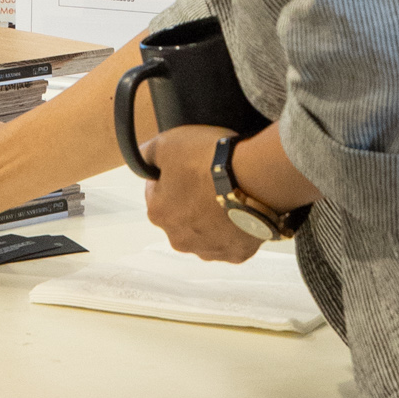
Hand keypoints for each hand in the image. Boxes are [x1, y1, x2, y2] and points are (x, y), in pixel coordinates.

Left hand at [142, 123, 263, 264]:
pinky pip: (232, 241)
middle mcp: (179, 238)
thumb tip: (143, 159)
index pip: (155, 192)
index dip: (169, 175)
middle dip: (190, 200)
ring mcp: (209, 249)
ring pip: (205, 232)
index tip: (186, 166)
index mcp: (158, 213)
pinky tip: (243, 209)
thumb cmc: (210, 161)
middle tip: (209, 178)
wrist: (256, 177)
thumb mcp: (168, 143)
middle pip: (180, 216)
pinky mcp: (237, 254)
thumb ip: (147, 154)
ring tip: (229, 193)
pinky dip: (236, 228)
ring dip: (212, 218)